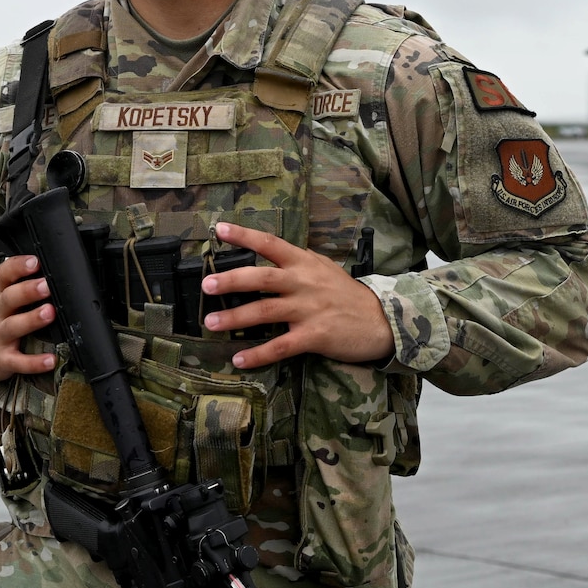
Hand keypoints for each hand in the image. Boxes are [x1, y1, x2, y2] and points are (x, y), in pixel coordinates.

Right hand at [0, 255, 57, 381]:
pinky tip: (51, 360)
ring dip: (32, 320)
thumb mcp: (0, 298)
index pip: (5, 275)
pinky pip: (18, 362)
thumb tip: (53, 269)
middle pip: (9, 298)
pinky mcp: (2, 360)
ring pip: (13, 327)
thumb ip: (20, 284)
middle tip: (46, 285)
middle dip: (28, 290)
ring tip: (50, 313)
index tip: (35, 260)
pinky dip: (34, 362)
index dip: (18, 267)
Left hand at [201, 222, 395, 368]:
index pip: (271, 243)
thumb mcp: (324, 268)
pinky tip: (239, 358)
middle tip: (207, 284)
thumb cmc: (347, 295)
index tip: (218, 229)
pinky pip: (281, 346)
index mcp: (305, 263)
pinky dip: (258, 354)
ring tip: (211, 322)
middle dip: (232, 280)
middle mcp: (304, 283)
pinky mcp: (315, 335)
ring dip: (235, 318)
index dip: (244, 235)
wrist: (381, 320)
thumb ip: (298, 262)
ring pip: (266, 311)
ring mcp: (309, 309)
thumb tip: (271, 253)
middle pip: (262, 278)